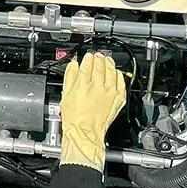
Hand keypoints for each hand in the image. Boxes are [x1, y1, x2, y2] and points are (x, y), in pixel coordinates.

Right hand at [59, 53, 127, 170]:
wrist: (85, 132)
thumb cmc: (74, 118)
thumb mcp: (65, 94)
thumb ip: (70, 77)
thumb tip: (73, 65)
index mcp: (83, 84)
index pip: (87, 64)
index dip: (87, 58)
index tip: (87, 56)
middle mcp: (98, 86)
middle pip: (100, 65)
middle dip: (98, 58)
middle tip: (97, 55)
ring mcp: (110, 92)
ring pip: (112, 71)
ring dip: (109, 63)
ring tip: (107, 60)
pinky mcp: (118, 98)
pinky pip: (121, 82)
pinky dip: (118, 75)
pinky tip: (116, 73)